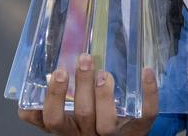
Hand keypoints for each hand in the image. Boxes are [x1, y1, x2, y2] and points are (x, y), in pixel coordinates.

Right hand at [16, 53, 157, 135]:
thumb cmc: (88, 123)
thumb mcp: (67, 117)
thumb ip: (54, 103)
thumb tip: (39, 76)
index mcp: (68, 129)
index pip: (53, 119)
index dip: (53, 99)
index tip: (57, 73)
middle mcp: (88, 134)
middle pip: (81, 114)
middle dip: (82, 86)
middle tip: (84, 60)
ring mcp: (114, 134)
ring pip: (107, 121)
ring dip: (105, 94)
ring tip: (105, 72)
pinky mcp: (139, 130)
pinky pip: (146, 114)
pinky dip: (149, 93)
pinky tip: (147, 72)